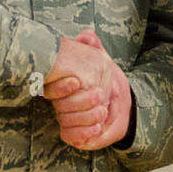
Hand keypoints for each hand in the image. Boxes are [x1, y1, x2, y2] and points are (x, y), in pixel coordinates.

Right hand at [44, 31, 131, 149]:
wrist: (122, 104)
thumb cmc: (108, 80)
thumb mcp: (102, 60)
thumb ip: (93, 47)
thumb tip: (86, 36)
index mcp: (62, 84)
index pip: (50, 87)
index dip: (59, 86)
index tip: (76, 81)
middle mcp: (60, 101)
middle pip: (59, 106)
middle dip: (80, 102)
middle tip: (99, 96)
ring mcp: (65, 117)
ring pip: (65, 121)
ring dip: (85, 117)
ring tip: (102, 112)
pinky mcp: (72, 133)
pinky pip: (69, 136)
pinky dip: (83, 132)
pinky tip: (97, 127)